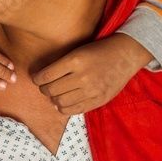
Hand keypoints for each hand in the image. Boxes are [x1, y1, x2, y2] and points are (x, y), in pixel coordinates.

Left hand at [32, 33, 151, 113]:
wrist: (125, 55)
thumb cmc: (98, 51)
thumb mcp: (77, 51)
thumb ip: (61, 64)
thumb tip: (41, 80)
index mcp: (75, 60)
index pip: (46, 75)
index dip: (37, 79)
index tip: (36, 78)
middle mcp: (83, 77)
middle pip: (51, 90)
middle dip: (43, 89)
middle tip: (45, 86)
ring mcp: (91, 90)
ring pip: (60, 102)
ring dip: (53, 99)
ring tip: (55, 94)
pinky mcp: (98, 100)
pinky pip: (74, 110)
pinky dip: (64, 108)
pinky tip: (63, 102)